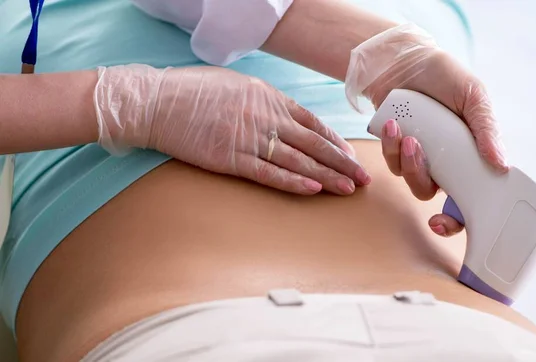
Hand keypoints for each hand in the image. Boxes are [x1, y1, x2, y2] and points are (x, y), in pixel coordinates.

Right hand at [94, 64, 370, 194]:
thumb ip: (263, 100)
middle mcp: (265, 117)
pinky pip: (268, 173)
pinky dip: (292, 182)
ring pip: (297, 160)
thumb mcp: (236, 85)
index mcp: (268, 98)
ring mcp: (249, 138)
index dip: (334, 141)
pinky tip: (313, 190)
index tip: (349, 154)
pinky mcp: (230, 159)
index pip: (312, 123)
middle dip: (341, 162)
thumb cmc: (194, 90)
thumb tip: (281, 113)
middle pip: (313, 143)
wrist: (158, 101)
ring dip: (325, 176)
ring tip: (347, 189)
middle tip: (362, 177)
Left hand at [345, 24, 508, 235]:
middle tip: (417, 154)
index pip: (468, 198)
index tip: (440, 224)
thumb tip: (502, 165)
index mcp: (470, 156)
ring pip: (409, 179)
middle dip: (420, 178)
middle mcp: (444, 162)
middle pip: (431, 192)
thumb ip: (486, 129)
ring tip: (406, 133)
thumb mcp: (473, 97)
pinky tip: (393, 125)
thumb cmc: (446, 77)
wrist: (407, 60)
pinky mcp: (395, 150)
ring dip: (405, 161)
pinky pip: (391, 162)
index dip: (456, 219)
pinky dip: (391, 146)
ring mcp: (418, 158)